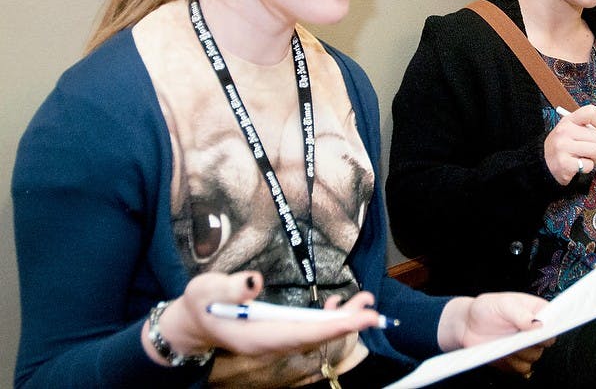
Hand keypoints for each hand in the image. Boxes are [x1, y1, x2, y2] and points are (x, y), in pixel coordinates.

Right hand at [143, 272, 380, 364]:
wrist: (195, 319)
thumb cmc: (202, 301)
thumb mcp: (208, 288)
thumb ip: (231, 286)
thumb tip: (254, 281)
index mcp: (257, 336)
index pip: (302, 333)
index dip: (333, 326)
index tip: (359, 320)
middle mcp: (272, 342)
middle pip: (315, 336)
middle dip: (345, 324)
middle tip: (373, 311)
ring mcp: (277, 338)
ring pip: (316, 332)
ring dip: (342, 319)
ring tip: (365, 302)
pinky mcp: (280, 330)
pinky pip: (310, 328)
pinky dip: (327, 317)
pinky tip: (338, 303)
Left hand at [438, 293, 552, 375]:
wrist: (468, 326)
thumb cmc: (486, 309)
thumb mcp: (503, 304)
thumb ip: (520, 313)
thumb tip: (538, 324)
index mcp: (537, 311)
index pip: (556, 318)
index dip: (556, 324)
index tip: (546, 328)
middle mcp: (535, 330)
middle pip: (547, 342)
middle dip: (534, 341)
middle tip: (519, 335)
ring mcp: (527, 346)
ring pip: (535, 357)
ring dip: (521, 352)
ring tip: (506, 342)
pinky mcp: (517, 360)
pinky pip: (522, 368)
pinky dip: (513, 363)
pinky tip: (502, 352)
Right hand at [543, 104, 595, 184]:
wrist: (543, 162)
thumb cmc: (563, 146)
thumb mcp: (572, 131)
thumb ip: (590, 130)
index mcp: (568, 120)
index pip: (590, 112)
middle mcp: (564, 131)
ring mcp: (563, 147)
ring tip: (589, 158)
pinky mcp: (564, 164)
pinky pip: (589, 165)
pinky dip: (588, 167)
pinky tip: (580, 165)